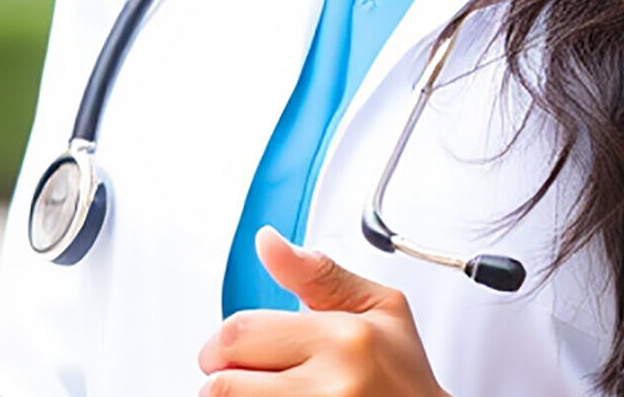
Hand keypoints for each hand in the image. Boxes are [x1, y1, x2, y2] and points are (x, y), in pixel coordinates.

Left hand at [195, 227, 450, 396]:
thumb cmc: (403, 374)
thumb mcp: (378, 307)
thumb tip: (268, 242)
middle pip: (224, 382)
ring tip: (267, 391)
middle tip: (245, 375)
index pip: (238, 334)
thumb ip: (319, 274)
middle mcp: (332, 387)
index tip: (228, 351)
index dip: (219, 345)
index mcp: (344, 339)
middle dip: (224, 376)